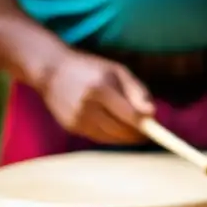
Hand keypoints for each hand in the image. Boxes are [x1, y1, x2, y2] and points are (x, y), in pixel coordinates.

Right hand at [39, 50, 153, 143]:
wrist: (50, 70)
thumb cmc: (91, 69)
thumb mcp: (118, 71)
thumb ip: (138, 92)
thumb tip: (152, 114)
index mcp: (101, 89)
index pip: (132, 117)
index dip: (147, 127)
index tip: (155, 129)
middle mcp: (87, 105)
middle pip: (122, 131)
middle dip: (138, 134)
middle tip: (146, 132)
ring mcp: (77, 118)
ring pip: (112, 138)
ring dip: (125, 136)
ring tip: (131, 127)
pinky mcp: (72, 127)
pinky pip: (99, 137)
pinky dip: (111, 135)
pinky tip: (113, 125)